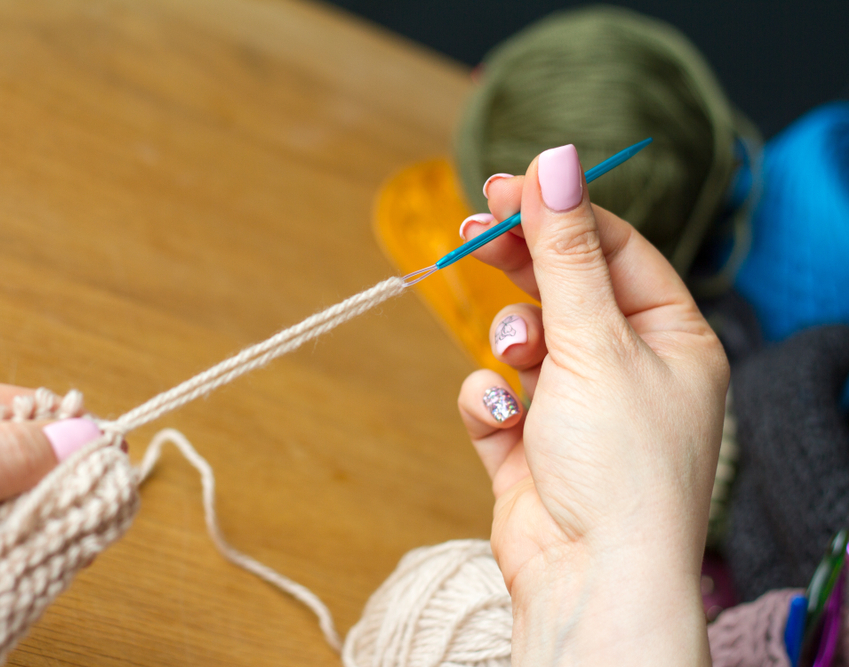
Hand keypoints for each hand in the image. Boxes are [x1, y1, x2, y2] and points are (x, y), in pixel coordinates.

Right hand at [457, 146, 727, 664]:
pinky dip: (492, 402)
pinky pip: (496, 394)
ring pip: (523, 338)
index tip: (504, 186)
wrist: (590, 580)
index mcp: (670, 338)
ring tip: (519, 360)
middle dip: (522, 265)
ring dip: (510, 342)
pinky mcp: (528, 442)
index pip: (613, 249)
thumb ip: (564, 252)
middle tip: (476, 231)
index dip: (560, 213)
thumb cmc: (619, 465)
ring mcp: (575, 407)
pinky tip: (504, 422)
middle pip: (564, 287)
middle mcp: (626, 368)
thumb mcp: (594, 340)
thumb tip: (555, 162)